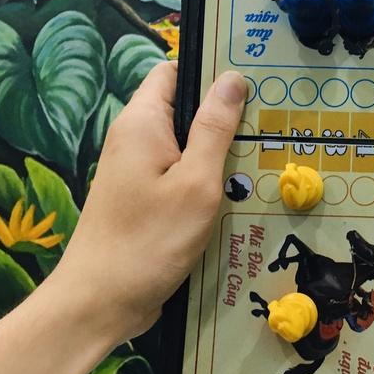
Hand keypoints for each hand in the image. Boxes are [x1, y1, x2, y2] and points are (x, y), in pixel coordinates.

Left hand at [49, 61, 245, 344]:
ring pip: (187, 145)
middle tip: (274, 119)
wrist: (99, 303)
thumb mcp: (196, 182)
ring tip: (266, 154)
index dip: (211, 70)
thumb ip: (215, 128)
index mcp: (142, 123)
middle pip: (184, 108)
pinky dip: (208, 179)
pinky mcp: (144, 200)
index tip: (255, 76)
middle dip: (225, 113)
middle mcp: (135, 139)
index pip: (174, 72)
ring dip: (221, 151)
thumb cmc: (149, 240)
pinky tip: (241, 193)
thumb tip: (232, 77)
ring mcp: (137, 172)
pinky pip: (181, 175)